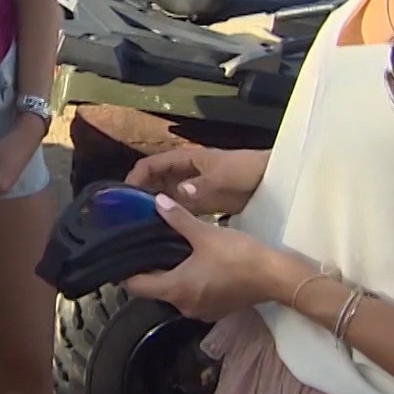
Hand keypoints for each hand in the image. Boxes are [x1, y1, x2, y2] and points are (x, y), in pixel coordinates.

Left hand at [123, 193, 288, 321]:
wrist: (275, 277)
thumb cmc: (239, 256)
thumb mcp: (205, 233)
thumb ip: (177, 218)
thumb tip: (157, 202)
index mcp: (176, 289)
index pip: (136, 286)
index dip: (126, 271)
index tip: (123, 254)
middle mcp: (184, 306)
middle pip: (155, 289)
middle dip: (151, 269)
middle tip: (148, 244)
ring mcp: (201, 311)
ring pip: (175, 292)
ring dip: (171, 274)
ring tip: (171, 249)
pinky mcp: (216, 309)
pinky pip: (192, 295)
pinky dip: (189, 281)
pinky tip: (195, 262)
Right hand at [127, 146, 267, 215]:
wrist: (271, 178)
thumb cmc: (247, 168)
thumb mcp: (224, 175)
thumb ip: (202, 185)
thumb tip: (179, 193)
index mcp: (186, 159)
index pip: (151, 165)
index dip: (135, 178)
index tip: (122, 197)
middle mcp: (185, 173)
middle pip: (154, 183)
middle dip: (139, 196)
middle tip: (126, 219)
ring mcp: (193, 188)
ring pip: (165, 198)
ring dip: (153, 209)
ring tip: (139, 229)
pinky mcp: (203, 203)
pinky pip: (180, 210)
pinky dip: (170, 218)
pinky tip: (164, 234)